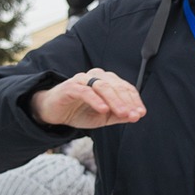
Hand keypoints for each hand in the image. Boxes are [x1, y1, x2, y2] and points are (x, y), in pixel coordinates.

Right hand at [29, 69, 146, 128]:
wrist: (53, 112)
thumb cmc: (79, 111)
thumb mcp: (103, 117)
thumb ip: (119, 115)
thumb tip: (137, 115)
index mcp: (107, 81)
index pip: (125, 88)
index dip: (134, 100)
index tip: (140, 113)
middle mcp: (96, 76)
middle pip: (116, 86)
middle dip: (127, 102)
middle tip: (134, 115)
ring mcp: (83, 80)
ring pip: (103, 87)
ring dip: (115, 101)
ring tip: (123, 113)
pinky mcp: (70, 87)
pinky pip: (86, 91)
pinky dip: (96, 100)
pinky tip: (104, 109)